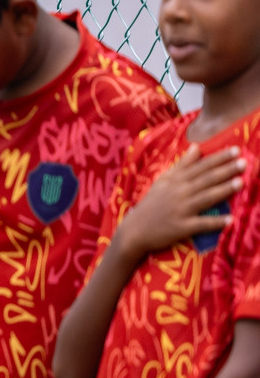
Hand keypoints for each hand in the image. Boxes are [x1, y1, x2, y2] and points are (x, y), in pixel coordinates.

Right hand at [117, 145, 244, 259]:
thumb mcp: (163, 181)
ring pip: (205, 198)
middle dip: (225, 170)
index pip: (200, 166)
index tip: (236, 150)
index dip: (219, 158)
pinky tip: (230, 219)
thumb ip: (182, 164)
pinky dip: (215, 222)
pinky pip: (201, 224)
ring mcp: (180, 210)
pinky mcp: (180, 228)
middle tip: (244, 163)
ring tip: (240, 183)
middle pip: (205, 180)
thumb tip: (196, 147)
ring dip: (223, 191)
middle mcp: (178, 193)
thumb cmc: (152, 204)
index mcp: (175, 181)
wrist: (135, 230)